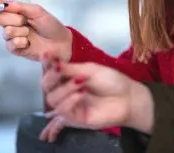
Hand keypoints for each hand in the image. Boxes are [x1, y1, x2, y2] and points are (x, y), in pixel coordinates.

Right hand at [0, 0, 71, 61]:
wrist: (61, 42)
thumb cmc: (50, 25)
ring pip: (6, 31)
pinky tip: (28, 42)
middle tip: (26, 21)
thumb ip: (18, 7)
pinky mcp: (15, 49)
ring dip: (20, 31)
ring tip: (30, 33)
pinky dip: (21, 41)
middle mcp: (11, 23)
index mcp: (16, 12)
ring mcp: (12, 37)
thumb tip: (1, 3)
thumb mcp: (36, 11)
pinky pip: (10, 44)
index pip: (0, 7)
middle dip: (14, 18)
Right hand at [39, 55, 154, 139]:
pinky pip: (63, 112)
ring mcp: (70, 105)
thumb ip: (70, 68)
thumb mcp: (90, 70)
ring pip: (52, 99)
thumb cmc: (112, 81)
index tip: (47, 55)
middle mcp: (66, 91)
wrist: (127, 97)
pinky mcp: (75, 118)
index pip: (51, 71)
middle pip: (46, 87)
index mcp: (69, 77)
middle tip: (59, 70)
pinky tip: (81, 95)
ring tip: (80, 83)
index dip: (46, 64)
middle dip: (51, 77)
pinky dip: (69, 101)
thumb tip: (52, 63)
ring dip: (64, 89)